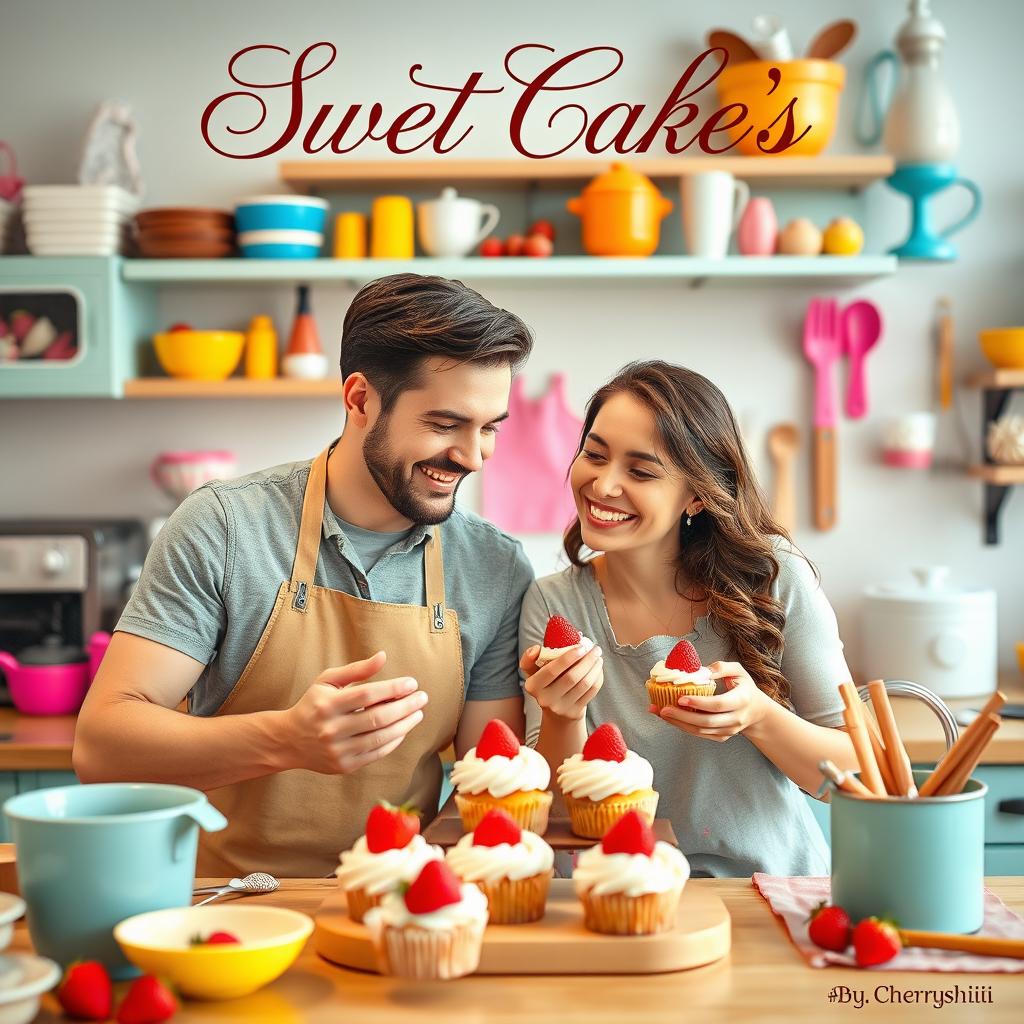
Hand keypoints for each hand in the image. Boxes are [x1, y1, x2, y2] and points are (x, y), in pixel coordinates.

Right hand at [284, 651, 428, 773]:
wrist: (289, 740)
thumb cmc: (314, 704)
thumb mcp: (328, 681)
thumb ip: (356, 669)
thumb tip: (383, 656)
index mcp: (327, 704)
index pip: (367, 695)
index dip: (393, 688)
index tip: (412, 683)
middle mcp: (331, 728)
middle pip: (377, 718)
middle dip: (405, 707)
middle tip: (422, 697)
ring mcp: (337, 750)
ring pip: (379, 738)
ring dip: (404, 725)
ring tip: (418, 713)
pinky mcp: (344, 766)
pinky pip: (376, 754)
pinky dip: (393, 741)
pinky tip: (403, 729)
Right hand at [521, 643, 602, 721]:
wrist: (555, 711)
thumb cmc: (546, 683)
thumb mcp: (533, 671)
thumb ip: (530, 658)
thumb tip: (535, 649)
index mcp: (533, 685)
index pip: (551, 670)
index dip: (568, 658)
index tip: (581, 647)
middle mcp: (545, 699)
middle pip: (571, 677)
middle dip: (587, 660)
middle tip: (595, 649)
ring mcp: (561, 708)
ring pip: (584, 684)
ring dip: (595, 668)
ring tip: (598, 657)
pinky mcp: (574, 713)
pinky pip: (591, 692)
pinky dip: (597, 678)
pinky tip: (598, 669)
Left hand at [650, 660, 771, 741]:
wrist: (757, 711)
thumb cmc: (745, 687)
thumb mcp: (739, 671)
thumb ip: (722, 667)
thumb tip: (702, 670)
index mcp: (741, 700)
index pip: (718, 704)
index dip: (698, 703)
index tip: (680, 698)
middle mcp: (736, 719)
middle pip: (706, 722)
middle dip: (682, 716)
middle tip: (663, 709)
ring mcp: (729, 730)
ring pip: (701, 731)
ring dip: (678, 723)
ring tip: (660, 713)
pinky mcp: (722, 736)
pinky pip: (700, 734)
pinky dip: (683, 727)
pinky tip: (670, 718)